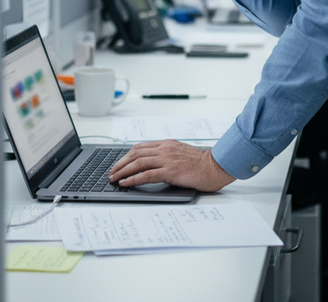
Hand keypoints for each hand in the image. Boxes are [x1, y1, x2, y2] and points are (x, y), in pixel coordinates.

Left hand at [109, 139, 235, 191]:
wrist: (215, 167)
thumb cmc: (202, 163)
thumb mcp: (182, 153)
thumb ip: (168, 155)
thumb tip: (153, 164)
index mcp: (167, 144)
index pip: (140, 147)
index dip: (126, 156)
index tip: (119, 164)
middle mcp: (165, 149)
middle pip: (135, 153)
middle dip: (120, 163)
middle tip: (112, 172)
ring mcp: (167, 160)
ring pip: (138, 163)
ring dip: (123, 171)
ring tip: (114, 178)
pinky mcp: (170, 171)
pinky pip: (146, 174)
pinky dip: (133, 178)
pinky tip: (126, 183)